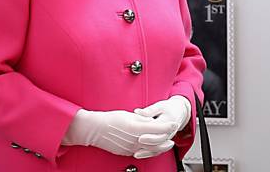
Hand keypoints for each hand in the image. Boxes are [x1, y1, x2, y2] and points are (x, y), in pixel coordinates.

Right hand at [62, 109, 177, 156]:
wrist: (95, 129)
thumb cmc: (111, 120)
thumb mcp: (130, 115)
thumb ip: (144, 119)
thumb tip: (154, 121)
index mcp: (136, 127)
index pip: (157, 128)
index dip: (167, 126)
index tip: (174, 124)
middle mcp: (134, 139)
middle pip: (155, 143)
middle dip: (166, 142)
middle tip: (173, 139)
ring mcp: (130, 147)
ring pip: (149, 150)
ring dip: (159, 148)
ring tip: (166, 145)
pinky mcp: (126, 152)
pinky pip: (140, 153)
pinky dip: (148, 151)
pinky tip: (151, 148)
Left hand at [133, 96, 190, 158]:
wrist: (179, 112)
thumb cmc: (168, 108)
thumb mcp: (160, 106)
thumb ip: (149, 110)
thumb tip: (137, 112)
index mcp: (169, 121)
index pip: (160, 128)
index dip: (150, 132)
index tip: (139, 134)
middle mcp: (170, 131)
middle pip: (160, 139)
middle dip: (149, 141)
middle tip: (138, 141)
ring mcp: (168, 138)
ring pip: (159, 147)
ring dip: (148, 151)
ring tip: (136, 153)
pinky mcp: (165, 142)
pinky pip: (158, 150)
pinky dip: (149, 153)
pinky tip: (138, 154)